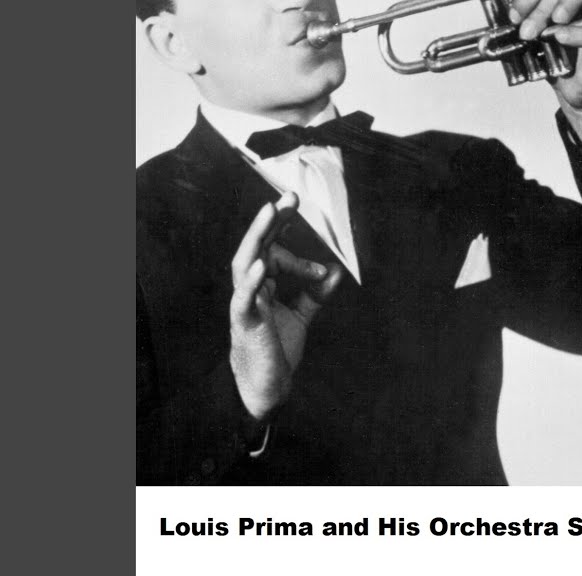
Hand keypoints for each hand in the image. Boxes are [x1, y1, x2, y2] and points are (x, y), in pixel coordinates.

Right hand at [228, 196, 342, 420]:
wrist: (266, 386)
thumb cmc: (276, 349)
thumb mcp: (301, 316)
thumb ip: (316, 294)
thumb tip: (337, 271)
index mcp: (263, 284)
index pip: (277, 254)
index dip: (301, 257)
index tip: (325, 272)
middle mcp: (251, 288)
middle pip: (257, 246)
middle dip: (272, 220)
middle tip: (291, 196)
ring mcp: (245, 303)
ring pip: (245, 262)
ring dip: (257, 236)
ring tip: (270, 212)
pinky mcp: (244, 322)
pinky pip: (244, 298)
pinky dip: (252, 280)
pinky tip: (261, 263)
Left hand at [510, 0, 581, 110]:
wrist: (573, 93)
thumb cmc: (557, 61)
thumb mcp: (533, 41)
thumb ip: (523, 26)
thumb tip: (508, 18)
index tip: (515, 15)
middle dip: (544, 4)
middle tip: (528, 30)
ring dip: (569, 1)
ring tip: (553, 22)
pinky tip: (562, 37)